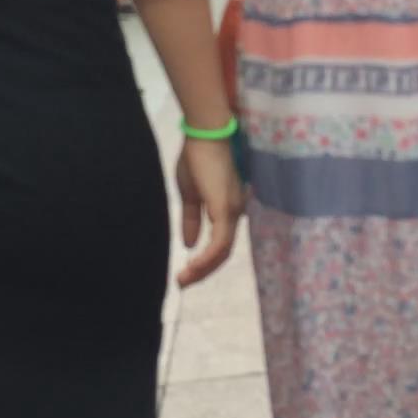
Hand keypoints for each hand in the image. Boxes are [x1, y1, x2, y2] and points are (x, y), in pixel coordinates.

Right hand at [175, 136, 244, 287]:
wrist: (203, 135)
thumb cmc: (197, 158)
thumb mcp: (189, 193)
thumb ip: (191, 219)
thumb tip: (188, 243)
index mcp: (227, 209)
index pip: (221, 243)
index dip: (205, 261)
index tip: (187, 273)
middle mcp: (234, 213)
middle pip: (223, 252)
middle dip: (204, 271)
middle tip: (183, 282)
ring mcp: (232, 212)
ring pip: (223, 252)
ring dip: (203, 269)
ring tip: (184, 278)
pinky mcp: (225, 210)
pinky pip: (220, 244)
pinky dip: (206, 258)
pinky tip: (192, 265)